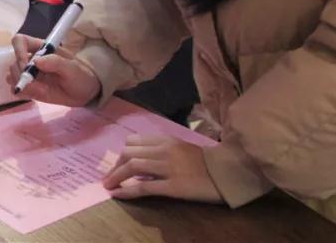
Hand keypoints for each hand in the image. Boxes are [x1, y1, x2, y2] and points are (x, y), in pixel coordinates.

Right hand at [8, 33, 100, 106]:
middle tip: (33, 84)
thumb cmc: (81, 76)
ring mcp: (29, 74)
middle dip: (19, 73)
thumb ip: (56, 63)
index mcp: (42, 48)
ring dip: (20, 84)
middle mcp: (32, 59)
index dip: (18, 51)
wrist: (86, 92)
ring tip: (38, 90)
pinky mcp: (30, 88)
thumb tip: (36, 61)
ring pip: (12, 76)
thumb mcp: (73, 69)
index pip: (20, 41)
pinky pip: (17, 90)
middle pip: (13, 61)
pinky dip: (22, 93)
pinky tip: (34, 95)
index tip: (25, 65)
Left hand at [102, 135, 222, 202]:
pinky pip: (144, 186)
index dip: (122, 152)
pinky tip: (117, 194)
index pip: (134, 141)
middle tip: (110, 176)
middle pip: (129, 152)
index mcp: (166, 140)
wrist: (227, 173)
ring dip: (116, 176)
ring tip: (108, 185)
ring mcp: (168, 168)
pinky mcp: (173, 186)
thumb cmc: (206, 162)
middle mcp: (164, 151)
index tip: (117, 163)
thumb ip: (163, 149)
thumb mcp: (182, 148)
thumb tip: (141, 157)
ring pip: (133, 167)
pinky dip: (128, 191)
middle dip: (115, 165)